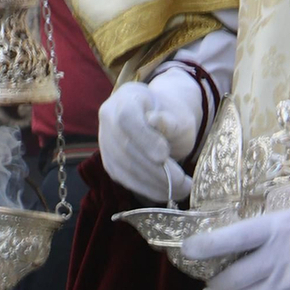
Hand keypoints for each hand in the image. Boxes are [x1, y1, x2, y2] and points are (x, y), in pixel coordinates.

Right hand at [98, 72, 203, 203]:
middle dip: (157, 170)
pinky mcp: (109, 162)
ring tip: (181, 190)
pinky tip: (166, 192)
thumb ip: (169, 119)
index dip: (144, 139)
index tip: (165, 154)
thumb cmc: (172, 116)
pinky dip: (147, 189)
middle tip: (183, 183)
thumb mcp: (178, 114)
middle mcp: (108, 118)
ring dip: (154, 184)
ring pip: (125, 168)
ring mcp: (106, 141)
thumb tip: (155, 121)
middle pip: (126, 148)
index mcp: (126, 98)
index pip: (126, 118)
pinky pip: (125, 179)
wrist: (159, 120)